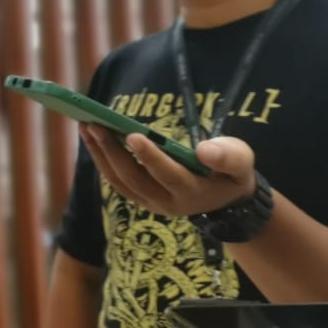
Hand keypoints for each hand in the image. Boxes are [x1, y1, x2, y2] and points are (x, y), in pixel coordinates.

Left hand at [79, 124, 255, 217]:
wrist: (224, 200)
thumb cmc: (231, 173)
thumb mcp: (241, 163)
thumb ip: (228, 157)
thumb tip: (205, 151)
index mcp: (193, 192)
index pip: (167, 175)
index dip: (150, 156)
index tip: (132, 134)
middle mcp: (167, 202)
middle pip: (134, 178)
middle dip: (112, 151)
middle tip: (95, 125)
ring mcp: (150, 203)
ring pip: (119, 181)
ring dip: (100, 154)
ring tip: (86, 127)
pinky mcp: (140, 198)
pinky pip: (116, 181)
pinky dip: (102, 160)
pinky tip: (92, 139)